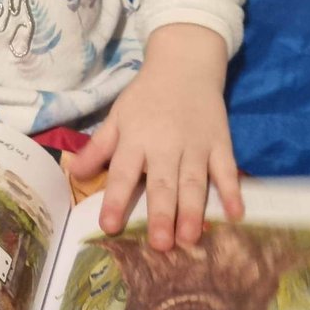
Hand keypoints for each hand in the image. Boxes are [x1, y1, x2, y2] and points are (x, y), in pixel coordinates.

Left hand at [68, 24, 242, 249]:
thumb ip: (98, 148)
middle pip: (163, 183)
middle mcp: (165, 145)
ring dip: (194, 210)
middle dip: (162, 214)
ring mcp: (196, 144)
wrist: (185, 64)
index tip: (109, 226)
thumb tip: (74, 175)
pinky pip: (226, 169)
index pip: (123, 173)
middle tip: (161, 245)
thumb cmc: (146, 96)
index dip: (115, 199)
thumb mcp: (118, 117)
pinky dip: (232, 191)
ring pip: (194, 181)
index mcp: (136, 139)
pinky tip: (236, 215)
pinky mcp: (220, 142)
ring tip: (191, 238)